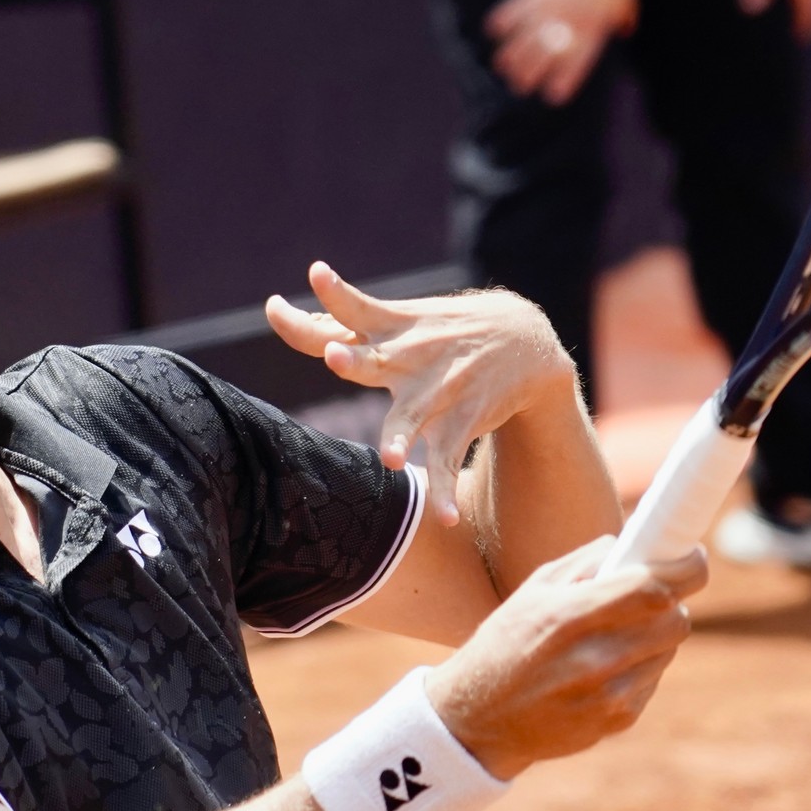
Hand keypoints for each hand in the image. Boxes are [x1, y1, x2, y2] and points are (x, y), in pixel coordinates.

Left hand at [265, 262, 574, 526]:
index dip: (324, 298)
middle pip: (375, 360)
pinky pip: (449, 460)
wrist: (527, 340)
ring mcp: (438, 390)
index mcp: (391, 329)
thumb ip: (341, 325)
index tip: (289, 293)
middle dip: (353, 360)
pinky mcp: (462, 421)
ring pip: (413, 416)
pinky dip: (445, 489)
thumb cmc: (442, 331)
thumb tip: (284, 316)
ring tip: (390, 460)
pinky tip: (445, 517)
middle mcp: (411, 357)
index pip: (350, 309)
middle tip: (335, 357)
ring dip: (401, 436)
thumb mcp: (400, 320)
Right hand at [425, 535, 706, 779]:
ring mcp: (609, 695)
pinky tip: (603, 670)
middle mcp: (594, 658)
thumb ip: (586, 563)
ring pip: (667, 651)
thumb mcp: (532, 592)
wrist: (478, 721)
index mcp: (569, 616)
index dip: (686, 569)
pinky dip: (639, 667)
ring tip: (615, 636)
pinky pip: (652, 680)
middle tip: (652, 597)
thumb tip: (635, 543)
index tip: (693, 557)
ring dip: (654, 637)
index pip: (653, 588)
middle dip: (670, 602)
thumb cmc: (504, 645)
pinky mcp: (618, 721)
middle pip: (675, 620)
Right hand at [484, 0, 637, 105]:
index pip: (578, 60)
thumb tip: (627, 31)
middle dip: (530, 73)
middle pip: (545, 54)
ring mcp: (551, 5)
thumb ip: (626, 17)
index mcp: (593, 25)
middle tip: (519, 86)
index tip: (553, 97)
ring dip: (511, 53)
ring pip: (526, 37)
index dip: (565, 80)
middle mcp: (569, 19)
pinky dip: (503, 19)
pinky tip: (493, 30)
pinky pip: (515, 8)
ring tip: (502, 67)